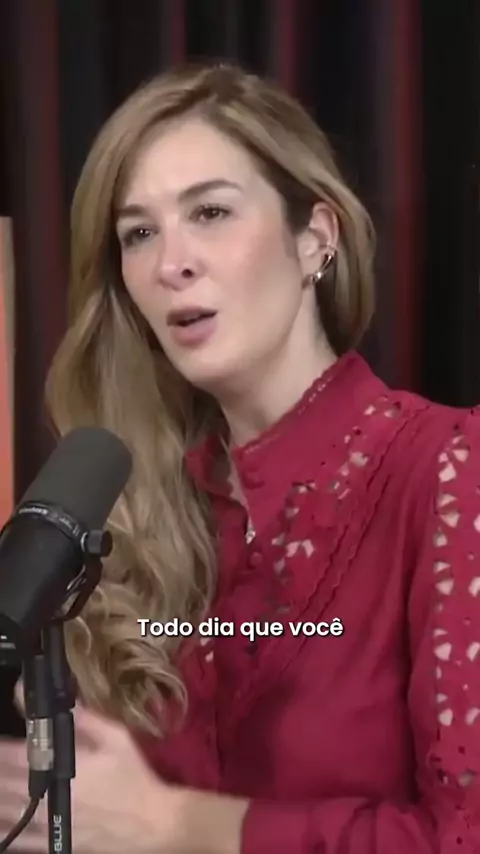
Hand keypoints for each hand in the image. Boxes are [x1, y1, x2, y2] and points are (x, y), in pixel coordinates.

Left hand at [0, 705, 178, 853]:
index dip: (2, 748)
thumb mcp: (116, 739)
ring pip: (8, 813)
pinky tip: (1, 821)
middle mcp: (50, 799)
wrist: (151, 824)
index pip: (19, 756)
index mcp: (64, 770)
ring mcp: (49, 825)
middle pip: (7, 785)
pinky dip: (5, 830)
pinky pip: (19, 841)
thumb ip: (85, 720)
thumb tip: (62, 701)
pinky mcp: (55, 845)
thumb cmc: (134, 779)